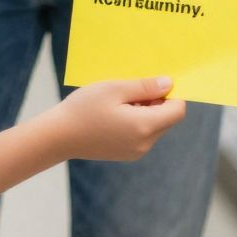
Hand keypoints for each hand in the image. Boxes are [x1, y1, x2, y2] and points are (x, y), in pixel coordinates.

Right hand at [48, 78, 186, 162]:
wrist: (58, 137)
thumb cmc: (84, 108)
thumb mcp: (115, 89)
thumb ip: (145, 87)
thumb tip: (169, 84)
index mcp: (144, 126)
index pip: (177, 111)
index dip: (172, 94)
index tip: (153, 83)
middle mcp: (144, 143)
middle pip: (168, 119)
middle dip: (157, 102)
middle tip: (130, 90)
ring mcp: (136, 152)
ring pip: (155, 126)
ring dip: (146, 111)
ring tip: (119, 102)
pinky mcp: (127, 154)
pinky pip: (143, 134)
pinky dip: (137, 121)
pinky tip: (115, 114)